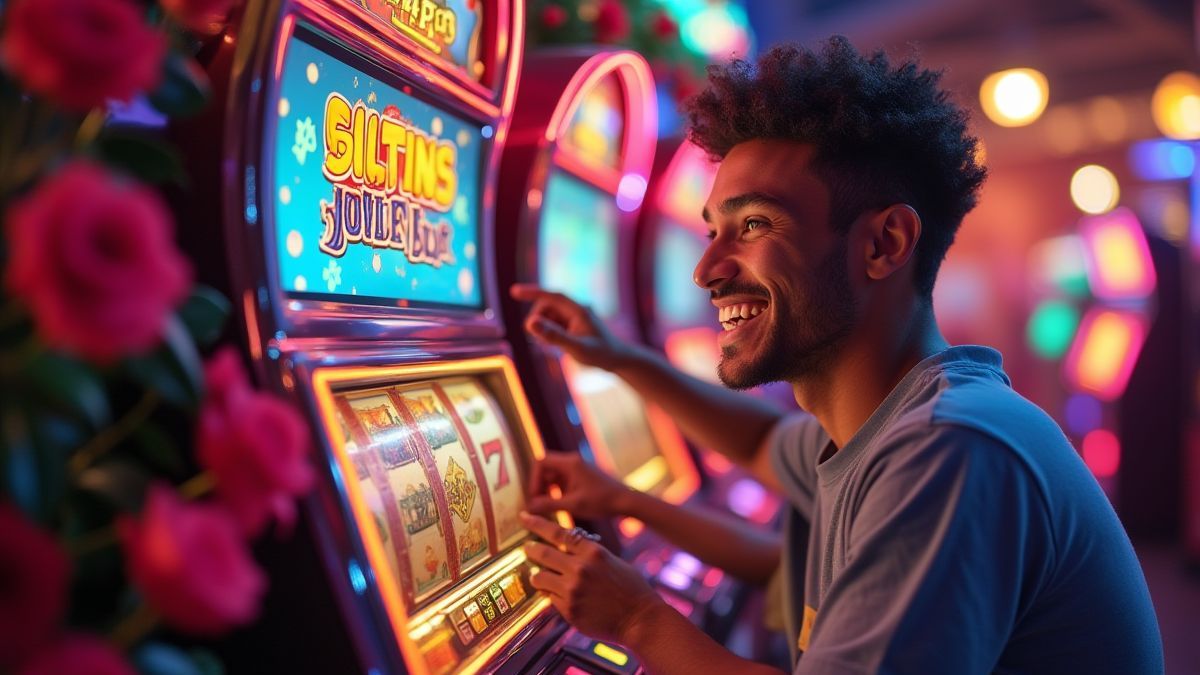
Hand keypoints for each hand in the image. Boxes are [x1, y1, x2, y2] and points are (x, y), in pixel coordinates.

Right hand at [509, 284, 636, 371]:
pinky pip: (552, 324)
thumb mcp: (576, 348)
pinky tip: (555, 347)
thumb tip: (530, 323)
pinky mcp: (572, 324)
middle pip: (546, 307)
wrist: (617, 360)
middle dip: (538, 322)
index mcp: (578, 310)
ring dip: (543, 330)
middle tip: (542, 343)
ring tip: (552, 348)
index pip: (552, 296)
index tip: (514, 291)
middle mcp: (576, 309)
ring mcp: (574, 316)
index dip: (532, 292)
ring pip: (547, 316)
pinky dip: (548, 333)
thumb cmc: (600, 354)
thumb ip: (553, 336)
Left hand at [521, 512, 663, 643]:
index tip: (524, 517)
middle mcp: (580, 568)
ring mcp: (572, 590)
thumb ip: (588, 554)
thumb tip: (566, 549)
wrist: (641, 620)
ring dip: (538, 576)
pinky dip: (552, 595)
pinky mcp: (569, 610)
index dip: (538, 524)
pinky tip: (559, 597)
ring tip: (540, 577)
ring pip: (540, 578)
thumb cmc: (631, 589)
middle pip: (543, 553)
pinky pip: (549, 598)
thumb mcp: (613, 561)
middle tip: (526, 548)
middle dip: (531, 549)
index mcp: (593, 552)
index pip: (558, 533)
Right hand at [527, 453, 634, 519]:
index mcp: (570, 463)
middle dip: (539, 486)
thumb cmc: (602, 501)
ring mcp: (578, 469)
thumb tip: (528, 508)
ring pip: (554, 476)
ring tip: (548, 507)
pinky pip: (563, 481)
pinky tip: (560, 505)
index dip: (534, 479)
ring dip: (548, 490)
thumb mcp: (573, 505)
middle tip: (538, 504)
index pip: (541, 462)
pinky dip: (558, 492)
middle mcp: (573, 462)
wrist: (626, 501)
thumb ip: (549, 505)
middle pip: (546, 468)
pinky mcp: (582, 477)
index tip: (534, 497)